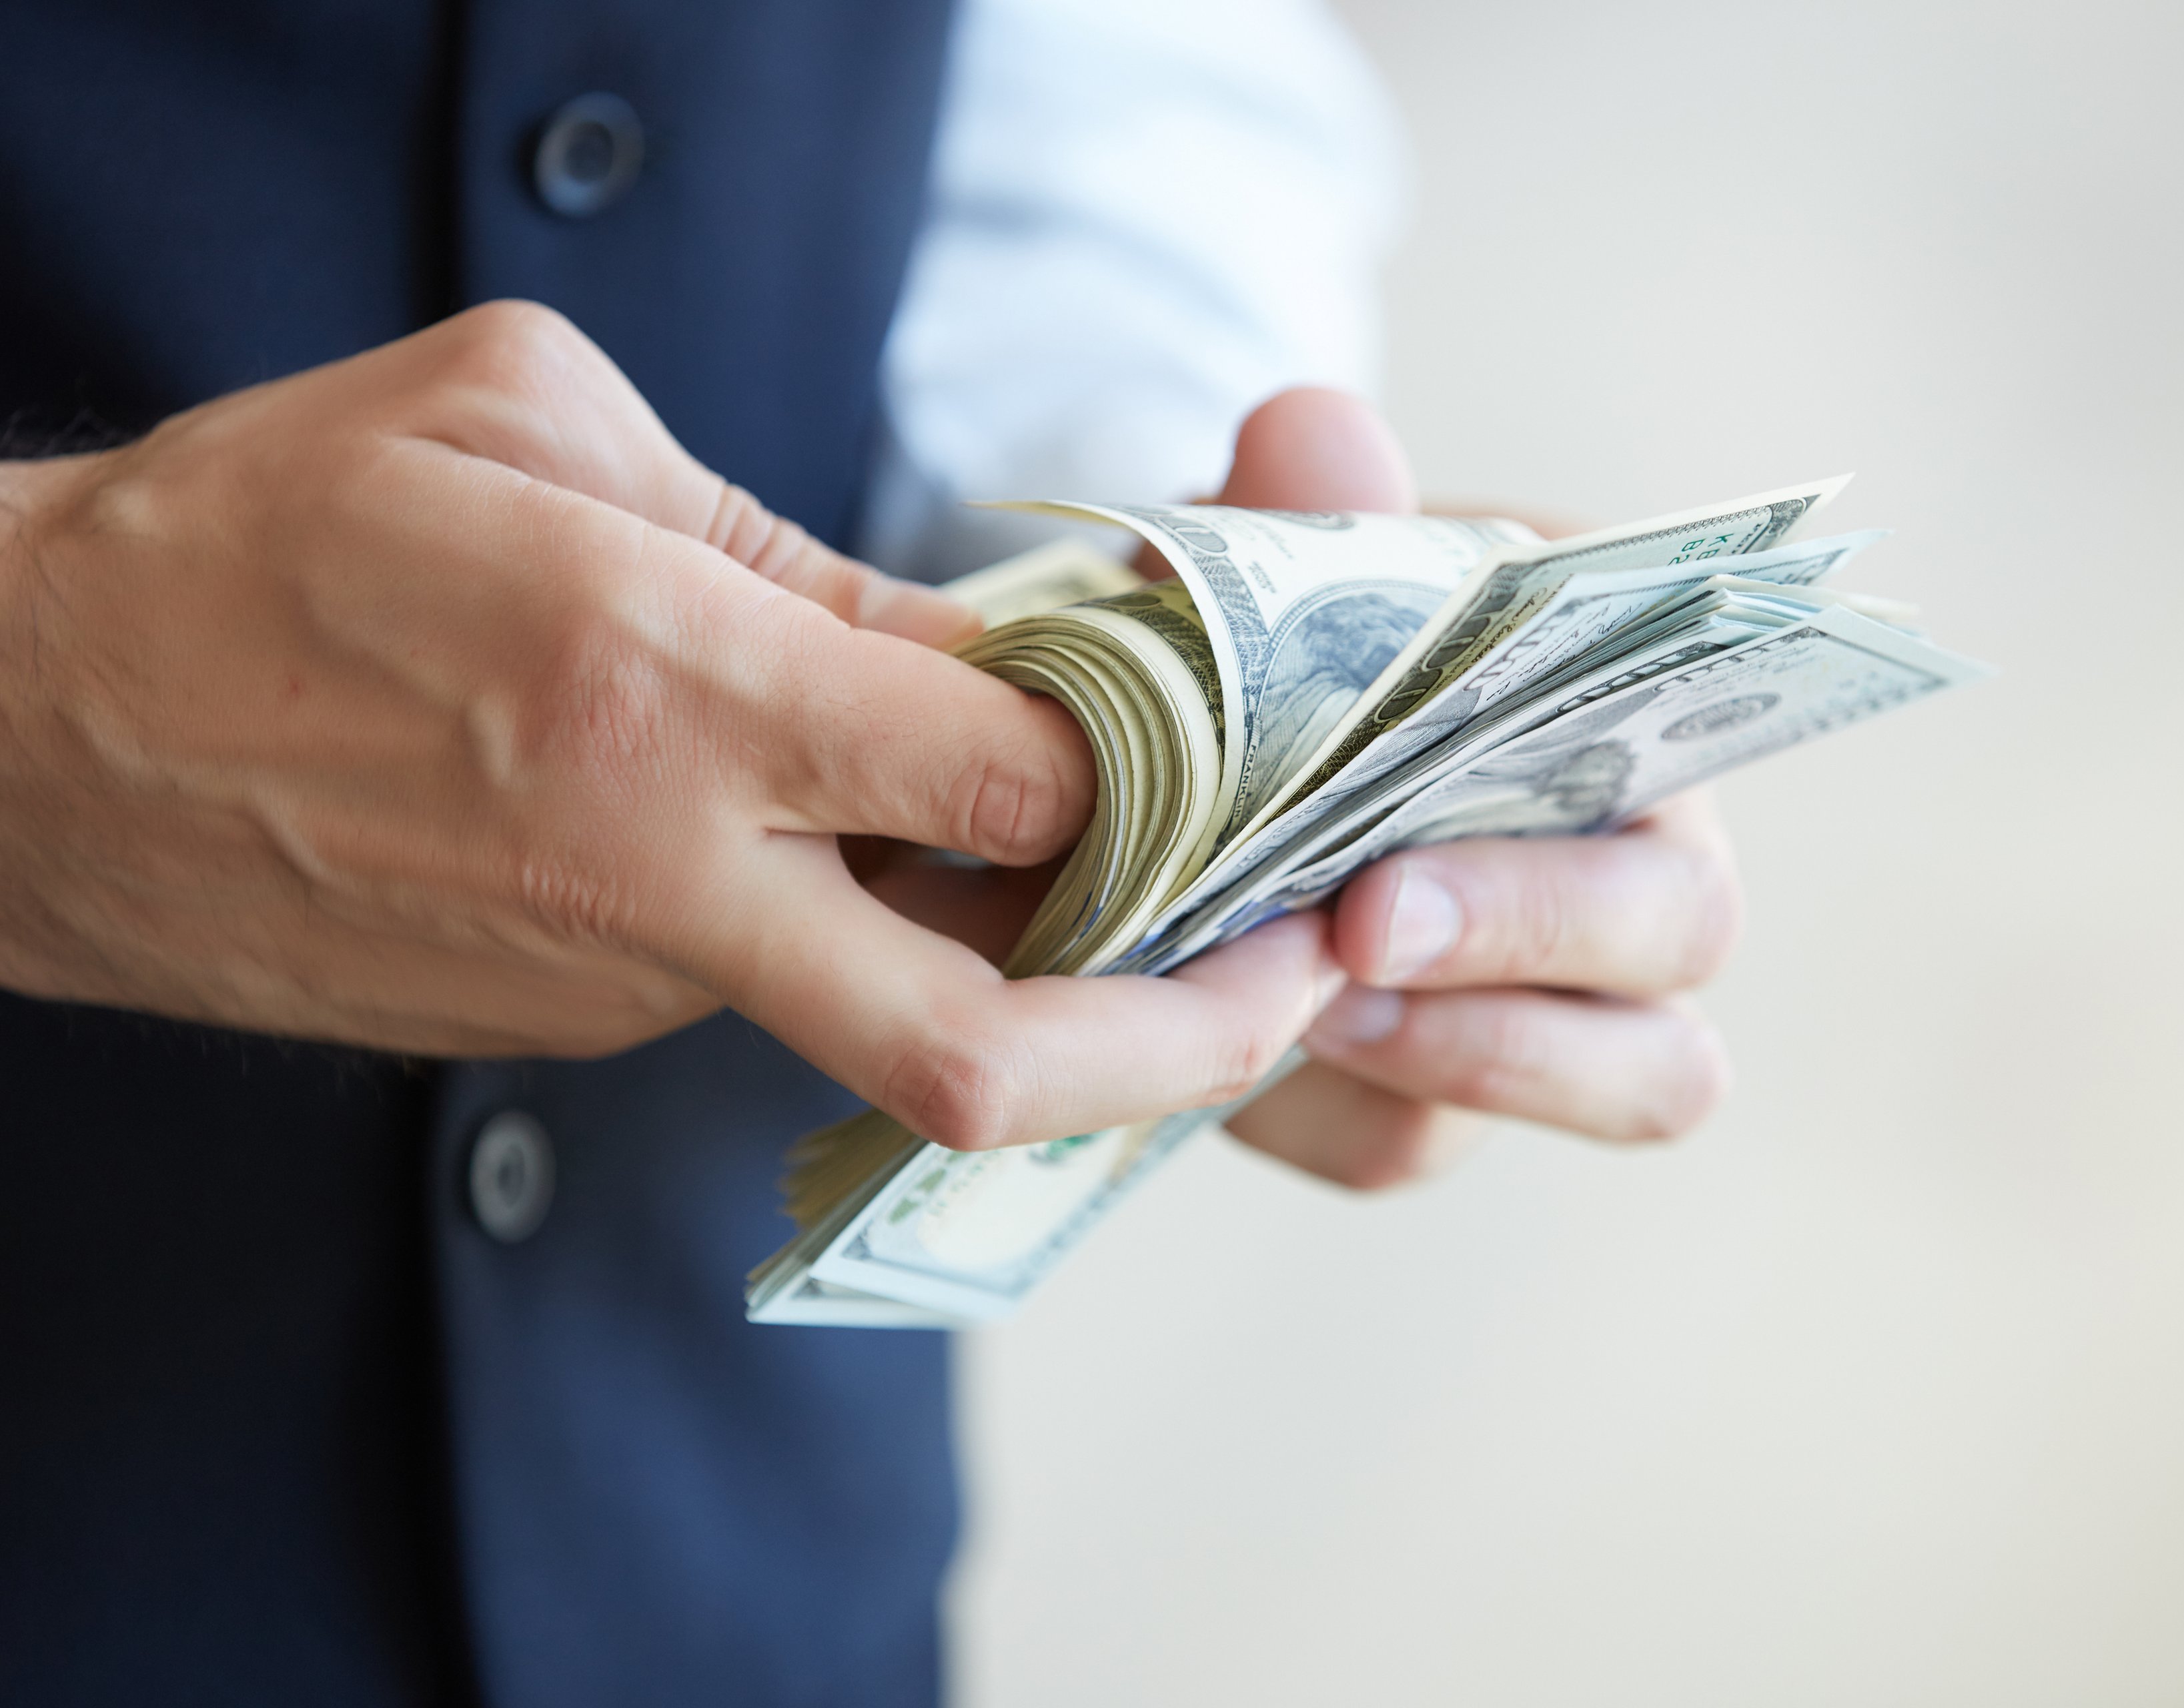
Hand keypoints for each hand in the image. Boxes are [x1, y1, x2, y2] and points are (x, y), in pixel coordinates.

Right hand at [0, 302, 1338, 1147]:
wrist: (38, 739)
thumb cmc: (274, 537)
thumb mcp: (535, 426)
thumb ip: (787, 541)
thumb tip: (971, 643)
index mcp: (672, 686)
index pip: (1019, 782)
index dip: (1170, 774)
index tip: (1251, 751)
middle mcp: (666, 876)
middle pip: (993, 1046)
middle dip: (1190, 1043)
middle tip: (1304, 985)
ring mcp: (626, 987)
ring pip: (906, 1014)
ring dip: (1042, 966)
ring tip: (1138, 875)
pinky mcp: (580, 1033)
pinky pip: (787, 993)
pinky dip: (884, 938)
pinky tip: (899, 855)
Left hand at [1209, 390, 1740, 1183]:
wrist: (1163, 751)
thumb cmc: (1260, 644)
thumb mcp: (1251, 562)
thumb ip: (1290, 511)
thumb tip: (1312, 436)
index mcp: (1619, 689)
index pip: (1690, 744)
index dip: (1584, 795)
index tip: (1397, 868)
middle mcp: (1638, 846)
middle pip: (1686, 933)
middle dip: (1528, 942)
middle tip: (1355, 936)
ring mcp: (1567, 992)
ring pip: (1637, 1078)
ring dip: (1482, 1061)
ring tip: (1308, 1020)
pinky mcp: (1452, 1092)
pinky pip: (1430, 1143)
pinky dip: (1335, 1111)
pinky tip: (1229, 1062)